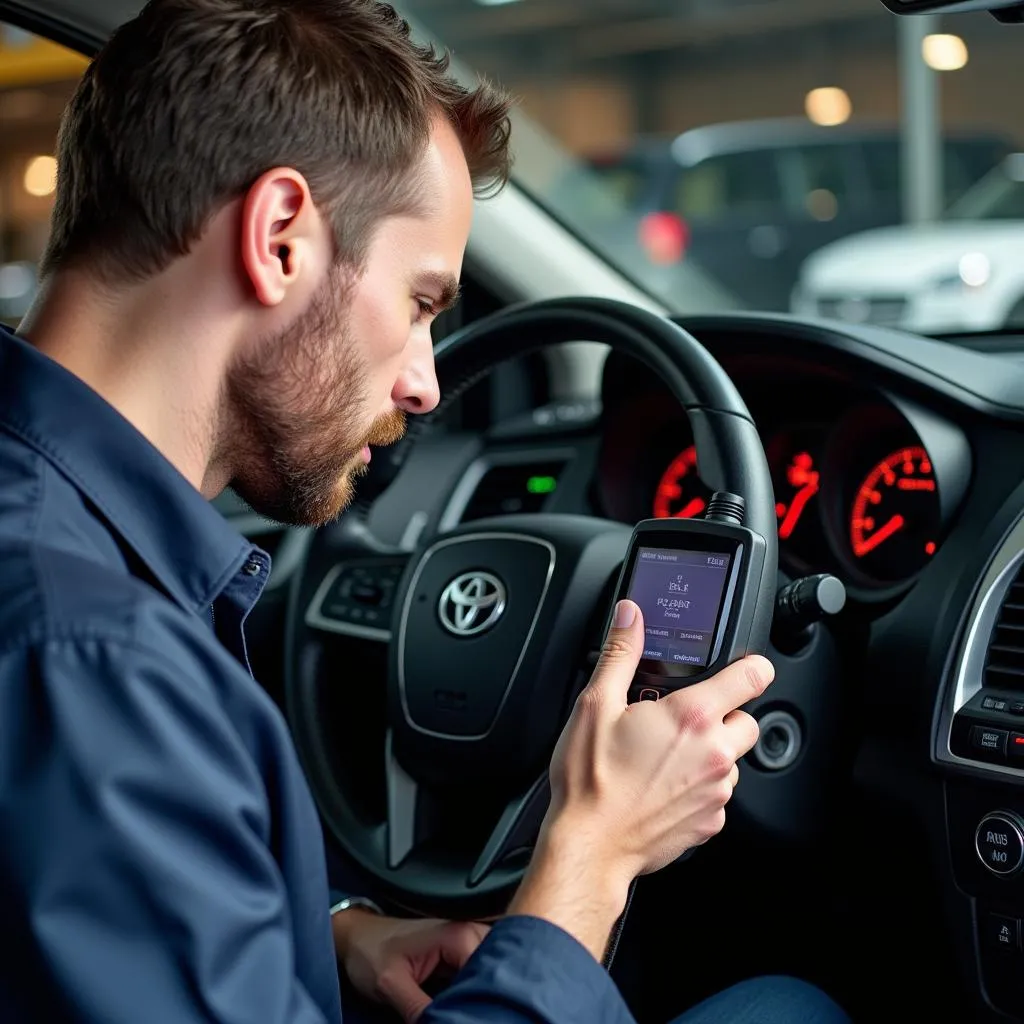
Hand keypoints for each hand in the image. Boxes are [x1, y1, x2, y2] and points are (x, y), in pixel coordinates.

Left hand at [332, 909, 489, 1021]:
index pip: (490, 969)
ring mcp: (465, 943)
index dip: (484, 997)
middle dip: (487, 994)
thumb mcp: (391, 984)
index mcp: (457, 934)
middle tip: (475, 1015)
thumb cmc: (370, 951)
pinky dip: (472, 990)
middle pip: (494, 969)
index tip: (474, 1015)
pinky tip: (464, 1006)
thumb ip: (419, 1008)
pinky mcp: (458, 954)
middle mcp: (468, 933)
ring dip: (480, 993)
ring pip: (488, 972)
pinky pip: (475, 974)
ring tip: (468, 1011)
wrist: (357, 938)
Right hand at [510, 599, 772, 956]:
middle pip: (746, 719)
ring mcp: (717, 791)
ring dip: (709, 753)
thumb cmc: (591, 780)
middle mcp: (716, 753)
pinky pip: (718, 793)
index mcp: (692, 716)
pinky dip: (699, 787)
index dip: (749, 665)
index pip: (754, 676)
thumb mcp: (596, 703)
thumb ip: (621, 652)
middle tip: (679, 720)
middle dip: (720, 714)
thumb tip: (630, 615)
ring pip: (732, 759)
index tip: (740, 667)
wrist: (590, 846)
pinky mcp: (712, 822)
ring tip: (665, 756)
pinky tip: (664, 785)